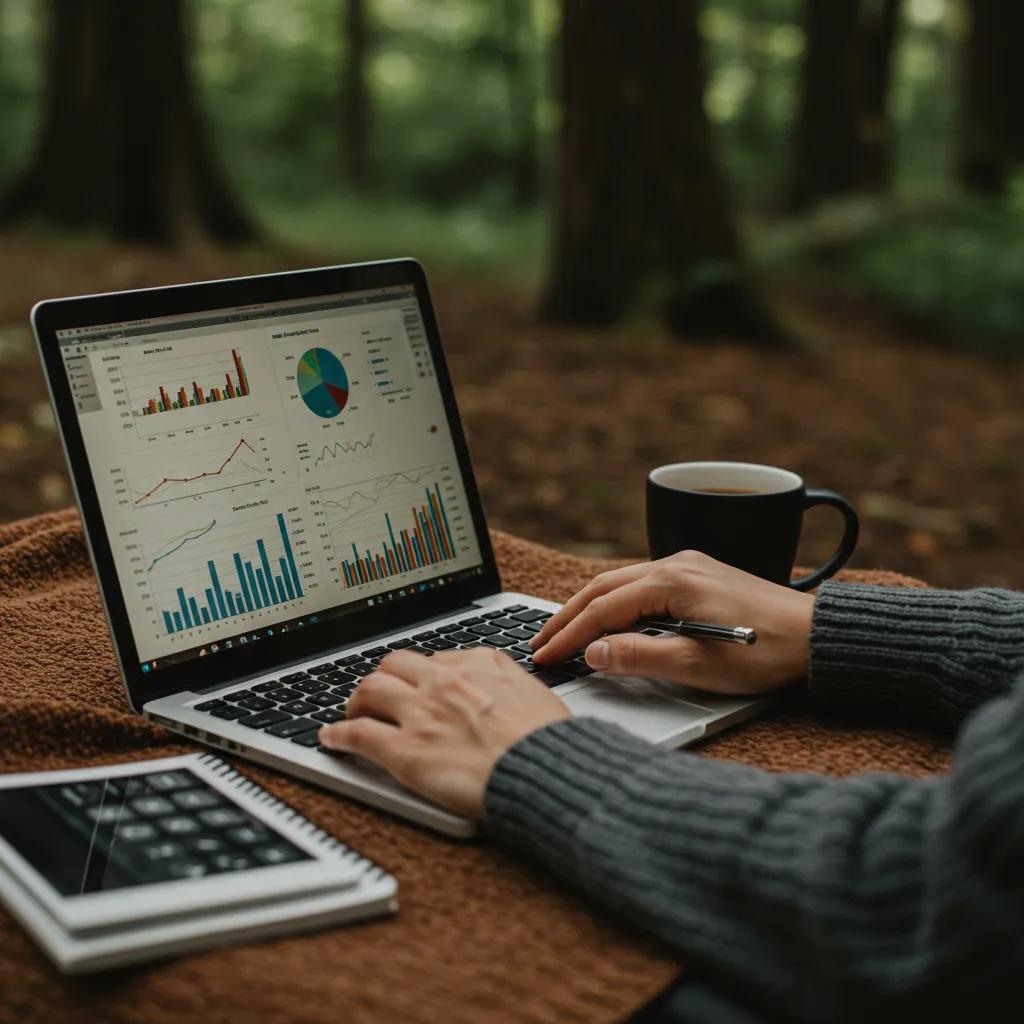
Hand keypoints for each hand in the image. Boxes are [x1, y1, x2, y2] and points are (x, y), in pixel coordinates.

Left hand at [318, 648, 569, 818]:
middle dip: (384, 678)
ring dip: (357, 700)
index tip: (415, 683)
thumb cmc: (550, 743)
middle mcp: (446, 680)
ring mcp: (422, 713)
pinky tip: (331, 738)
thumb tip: (497, 686)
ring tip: (353, 712)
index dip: (419, 674)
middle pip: (395, 664)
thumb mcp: (535, 693)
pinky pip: (358, 734)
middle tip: (380, 694)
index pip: (435, 659)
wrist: (548, 773)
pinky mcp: (405, 750)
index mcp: (480, 663)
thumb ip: (507, 682)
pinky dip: (338, 734)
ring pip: (370, 690)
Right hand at [531, 550, 814, 695]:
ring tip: (562, 632)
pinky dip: (613, 602)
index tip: (544, 657)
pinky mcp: (698, 576)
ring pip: (620, 582)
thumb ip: (640, 657)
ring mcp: (687, 566)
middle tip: (539, 643)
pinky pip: (640, 584)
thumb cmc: (766, 652)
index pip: (603, 609)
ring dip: (588, 607)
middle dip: (567, 617)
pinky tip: (606, 618)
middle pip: (603, 587)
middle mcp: (675, 564)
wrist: (817, 637)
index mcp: (671, 581)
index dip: (569, 636)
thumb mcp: (698, 664)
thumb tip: (593, 653)